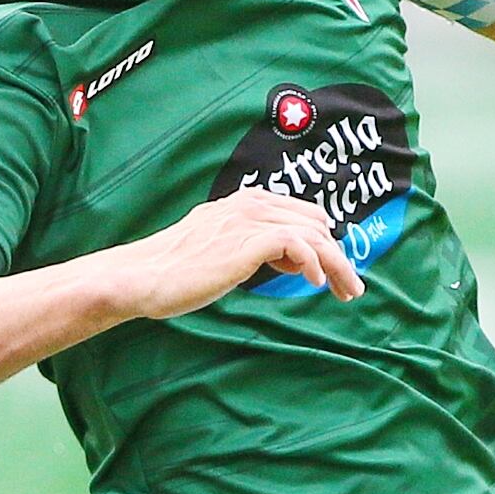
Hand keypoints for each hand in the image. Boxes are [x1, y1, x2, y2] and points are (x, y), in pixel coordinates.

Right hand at [115, 192, 363, 316]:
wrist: (143, 276)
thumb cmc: (175, 270)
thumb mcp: (220, 249)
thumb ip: (252, 246)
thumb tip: (287, 258)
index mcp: (244, 202)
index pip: (302, 214)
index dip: (324, 242)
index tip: (333, 273)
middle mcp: (249, 204)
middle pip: (315, 222)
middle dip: (338, 256)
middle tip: (350, 288)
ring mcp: (248, 220)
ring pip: (313, 233)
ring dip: (337, 264)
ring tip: (345, 291)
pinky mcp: (247, 241)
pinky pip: (298, 244)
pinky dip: (314, 263)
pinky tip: (313, 282)